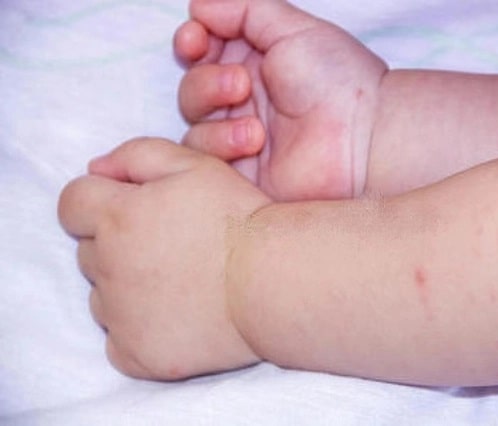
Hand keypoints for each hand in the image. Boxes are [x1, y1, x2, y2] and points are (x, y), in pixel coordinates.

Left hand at [58, 138, 270, 379]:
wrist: (276, 281)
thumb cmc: (239, 219)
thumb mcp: (195, 165)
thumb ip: (138, 154)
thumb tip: (96, 169)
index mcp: (117, 215)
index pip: (73, 203)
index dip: (99, 201)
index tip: (133, 209)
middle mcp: (108, 266)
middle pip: (88, 251)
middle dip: (117, 244)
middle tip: (170, 245)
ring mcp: (122, 316)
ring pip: (101, 297)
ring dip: (126, 287)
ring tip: (179, 281)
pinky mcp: (138, 355)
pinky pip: (118, 341)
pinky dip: (138, 330)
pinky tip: (176, 316)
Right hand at [174, 0, 387, 200]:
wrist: (364, 137)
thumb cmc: (338, 80)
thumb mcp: (292, 29)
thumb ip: (242, 11)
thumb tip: (198, 6)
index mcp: (256, 62)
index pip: (203, 50)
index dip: (191, 42)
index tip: (195, 39)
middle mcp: (245, 99)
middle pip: (192, 86)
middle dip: (206, 80)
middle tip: (241, 84)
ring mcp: (241, 136)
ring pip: (193, 123)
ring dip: (214, 114)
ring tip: (255, 124)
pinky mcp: (242, 171)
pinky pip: (205, 157)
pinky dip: (221, 144)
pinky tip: (255, 141)